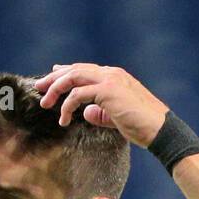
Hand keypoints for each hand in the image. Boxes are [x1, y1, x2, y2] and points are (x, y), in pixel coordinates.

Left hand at [34, 63, 169, 146]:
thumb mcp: (115, 117)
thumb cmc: (141, 126)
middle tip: (39, 88)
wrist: (159, 129)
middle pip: (75, 70)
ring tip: (45, 104)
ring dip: (56, 90)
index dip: (65, 72)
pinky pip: (78, 95)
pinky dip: (67, 106)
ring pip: (73, 77)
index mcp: (114, 77)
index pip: (84, 70)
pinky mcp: (107, 91)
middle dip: (54, 78)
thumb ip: (99, 112)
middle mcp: (111, 74)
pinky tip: (64, 119)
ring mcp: (110, 80)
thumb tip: (84, 112)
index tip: (51, 77)